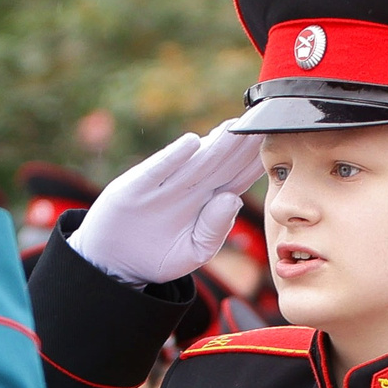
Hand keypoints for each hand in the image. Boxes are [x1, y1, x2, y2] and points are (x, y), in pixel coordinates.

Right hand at [71, 123, 264, 284]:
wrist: (113, 263)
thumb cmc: (157, 257)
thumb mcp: (192, 252)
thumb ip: (213, 230)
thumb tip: (232, 199)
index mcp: (206, 202)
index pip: (236, 178)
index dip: (253, 162)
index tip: (274, 147)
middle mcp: (188, 188)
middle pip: (220, 163)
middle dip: (241, 145)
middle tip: (264, 124)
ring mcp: (163, 185)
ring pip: (195, 161)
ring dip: (215, 144)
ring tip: (235, 127)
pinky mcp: (137, 187)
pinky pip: (158, 169)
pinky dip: (173, 157)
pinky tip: (191, 143)